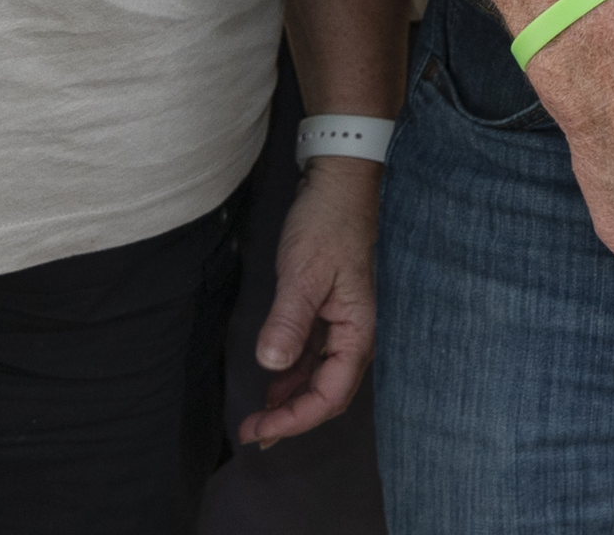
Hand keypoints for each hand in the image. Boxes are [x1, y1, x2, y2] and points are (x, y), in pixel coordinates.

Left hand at [237, 158, 380, 445]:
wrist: (340, 182)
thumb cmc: (328, 222)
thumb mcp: (304, 272)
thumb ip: (289, 321)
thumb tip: (271, 365)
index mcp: (359, 330)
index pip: (331, 395)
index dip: (295, 419)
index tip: (259, 430)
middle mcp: (358, 333)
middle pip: (330, 393)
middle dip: (293, 417)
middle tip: (254, 432)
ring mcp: (347, 322)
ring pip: (322, 376)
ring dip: (292, 398)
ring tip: (259, 415)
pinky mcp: (334, 310)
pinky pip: (317, 354)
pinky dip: (294, 373)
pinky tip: (274, 379)